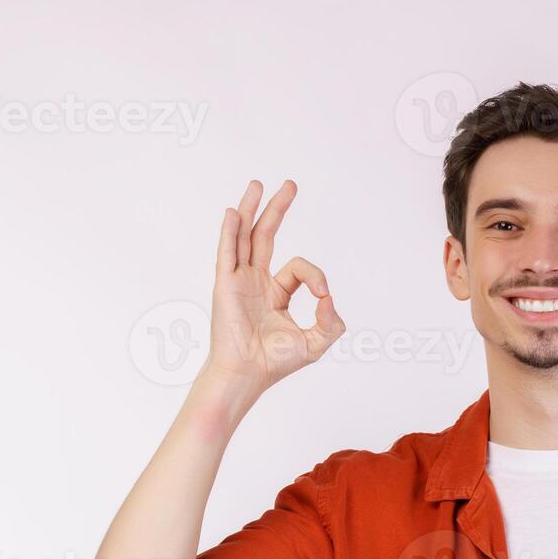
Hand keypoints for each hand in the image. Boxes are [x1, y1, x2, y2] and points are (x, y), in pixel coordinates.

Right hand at [200, 179, 344, 403]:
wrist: (248, 375)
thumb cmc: (276, 362)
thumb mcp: (317, 341)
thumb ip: (331, 320)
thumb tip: (329, 296)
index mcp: (275, 294)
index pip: (299, 269)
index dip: (316, 276)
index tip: (324, 296)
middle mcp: (255, 282)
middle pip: (265, 236)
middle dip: (277, 209)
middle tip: (289, 184)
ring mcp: (239, 281)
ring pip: (245, 237)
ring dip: (251, 209)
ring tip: (257, 184)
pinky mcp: (226, 285)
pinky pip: (228, 252)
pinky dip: (231, 232)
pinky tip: (234, 213)